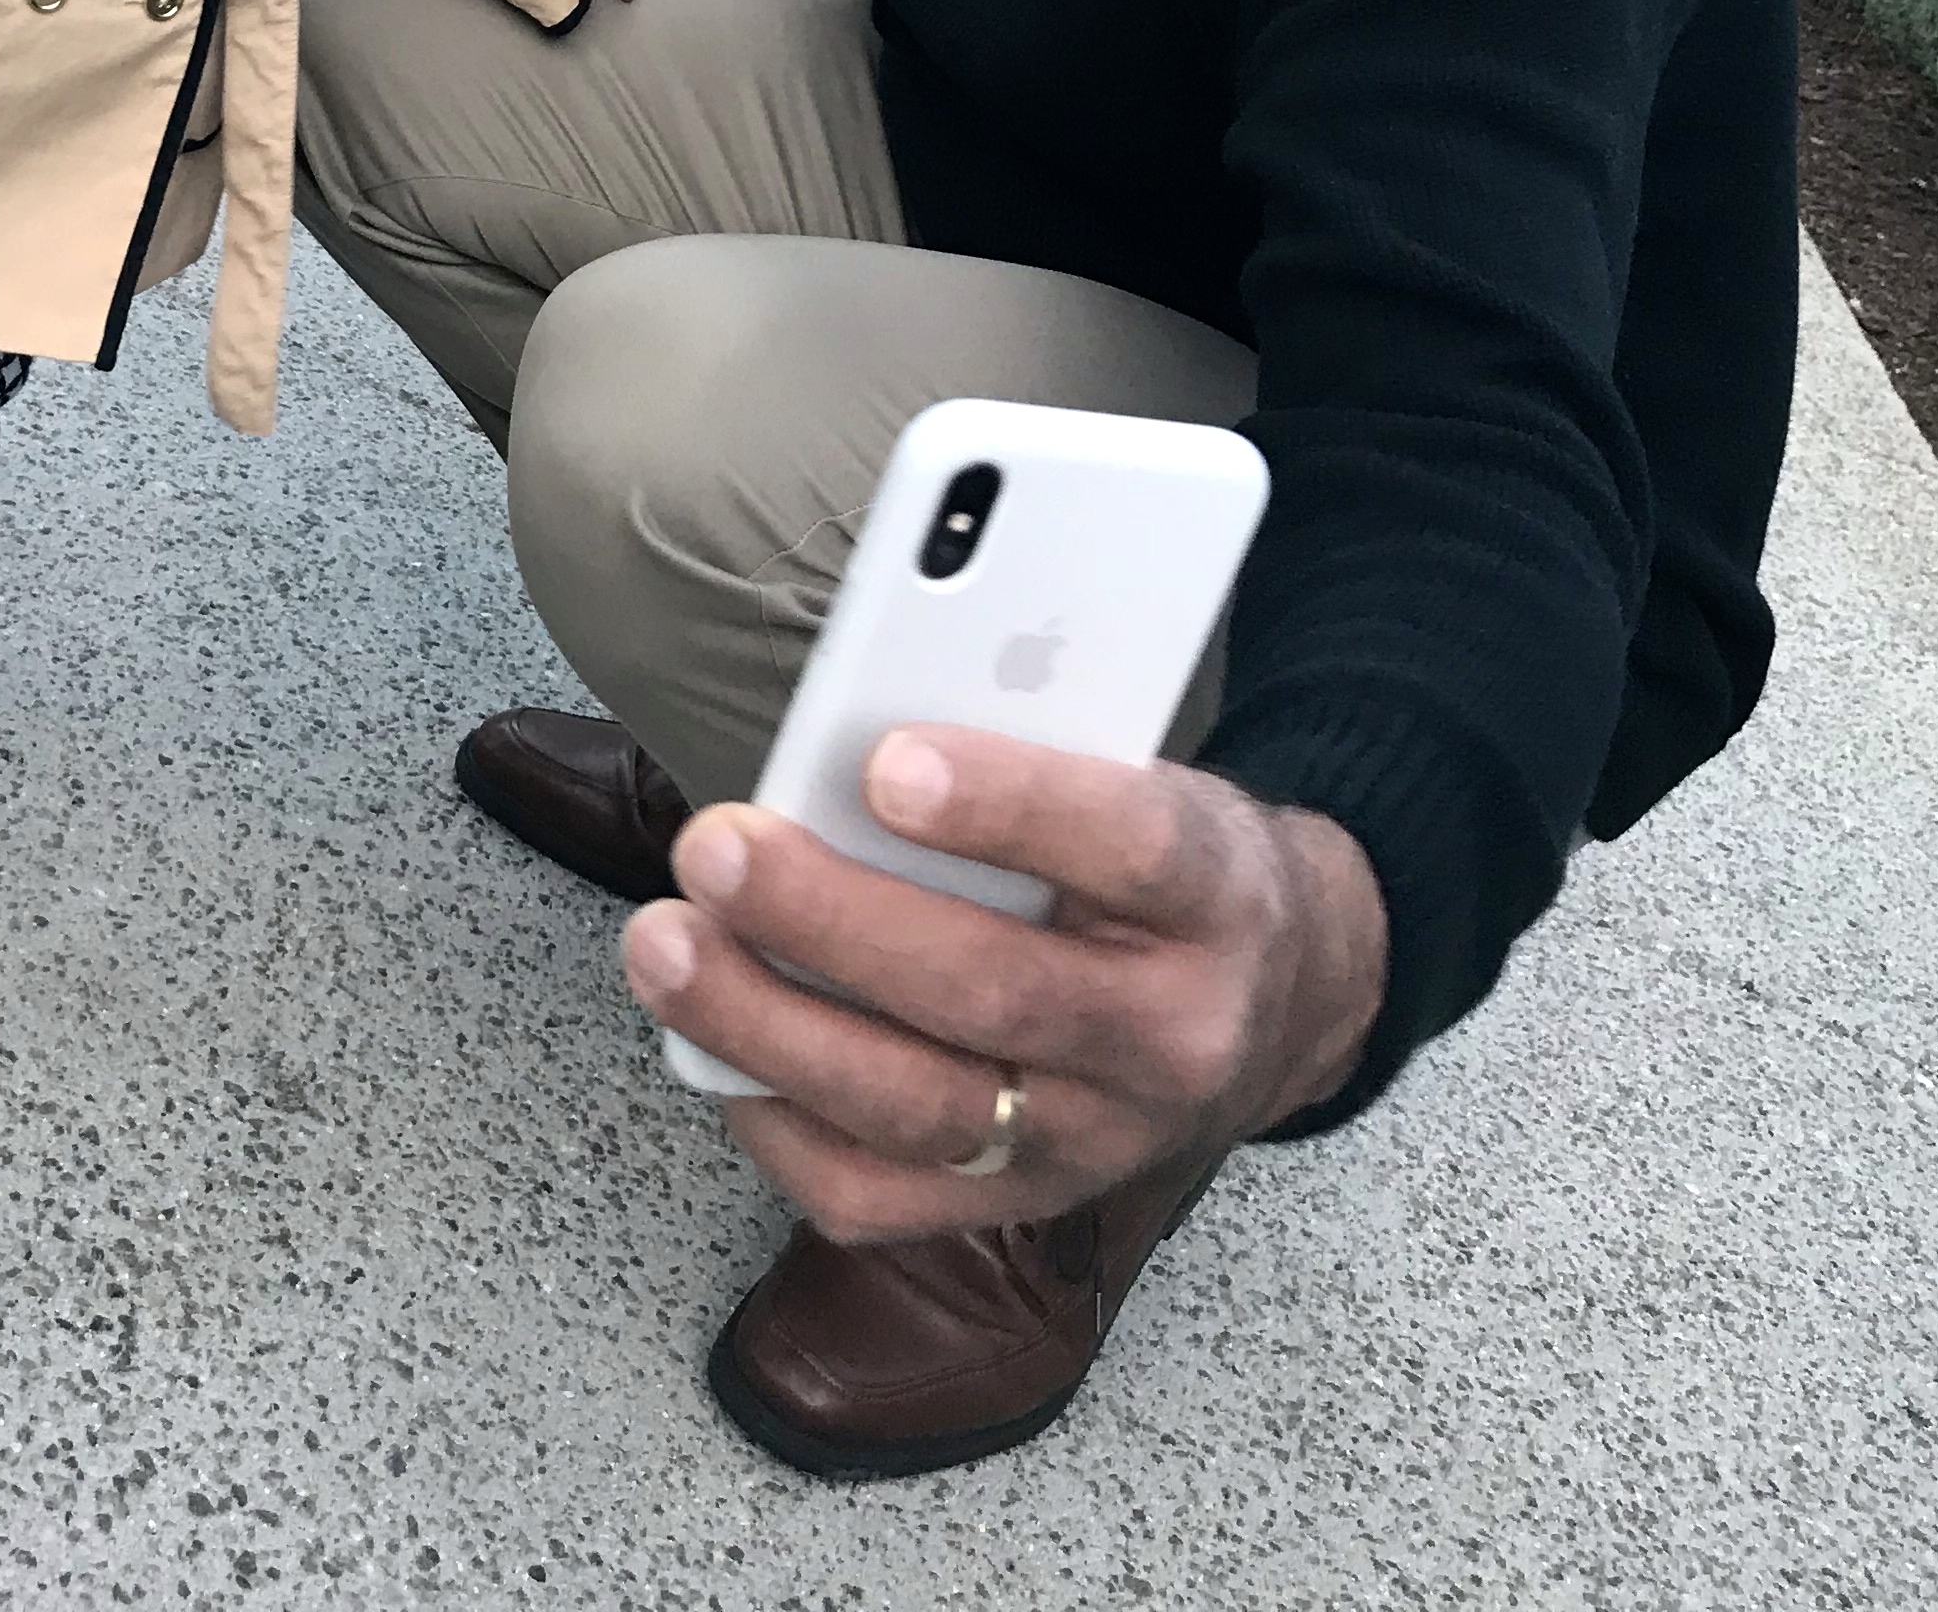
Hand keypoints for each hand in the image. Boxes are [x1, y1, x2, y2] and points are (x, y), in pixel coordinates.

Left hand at [622, 725, 1387, 1243]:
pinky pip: (881, 1198)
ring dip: (770, 1026)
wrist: (1271, 1002)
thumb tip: (855, 733)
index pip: (1129, 848)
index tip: (885, 763)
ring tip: (665, 946)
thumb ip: (1032, 758)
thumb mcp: (1145, 772)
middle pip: (993, 992)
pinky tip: (711, 1045)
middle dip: (831, 920)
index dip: (1007, 806)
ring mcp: (1094, 1142)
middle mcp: (1169, 1039)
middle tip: (715, 850)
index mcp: (1216, 897)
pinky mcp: (1023, 1204)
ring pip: (920, 1107)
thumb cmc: (1168, 863)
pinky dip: (778, 1126)